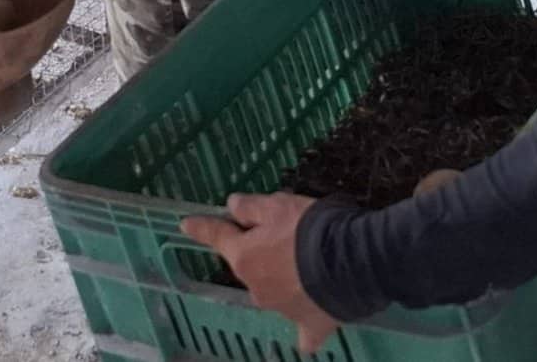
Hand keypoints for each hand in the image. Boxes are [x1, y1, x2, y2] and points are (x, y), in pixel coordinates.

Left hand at [180, 193, 341, 353]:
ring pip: (274, 293)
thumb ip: (251, 207)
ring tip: (310, 269)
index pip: (217, 237)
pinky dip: (304, 327)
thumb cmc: (309, 228)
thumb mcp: (277, 205)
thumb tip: (231, 206)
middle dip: (260, 254)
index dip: (201, 228)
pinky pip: (303, 330)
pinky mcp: (309, 325)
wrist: (351, 261)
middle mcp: (256, 287)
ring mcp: (281, 309)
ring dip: (283, 283)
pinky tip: (312, 321)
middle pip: (250, 266)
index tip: (186, 225)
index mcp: (244, 257)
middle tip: (287, 236)